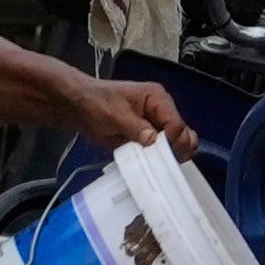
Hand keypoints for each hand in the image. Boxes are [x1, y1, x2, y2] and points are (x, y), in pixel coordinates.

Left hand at [60, 74, 187, 153]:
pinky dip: (158, 161)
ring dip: (167, 157)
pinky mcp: (148, 141)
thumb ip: (135, 126)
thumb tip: (153, 140)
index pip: (176, 124)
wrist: (80, 107)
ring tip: (152, 163)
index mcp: (158, 98)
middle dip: (174, 151)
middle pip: (184, 136)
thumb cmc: (97, 102)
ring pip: (177, 146)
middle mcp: (162, 113)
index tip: (156, 152)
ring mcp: (156, 128)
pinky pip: (161, 153)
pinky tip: (148, 165)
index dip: (170, 141)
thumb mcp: (114, 113)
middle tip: (156, 160)